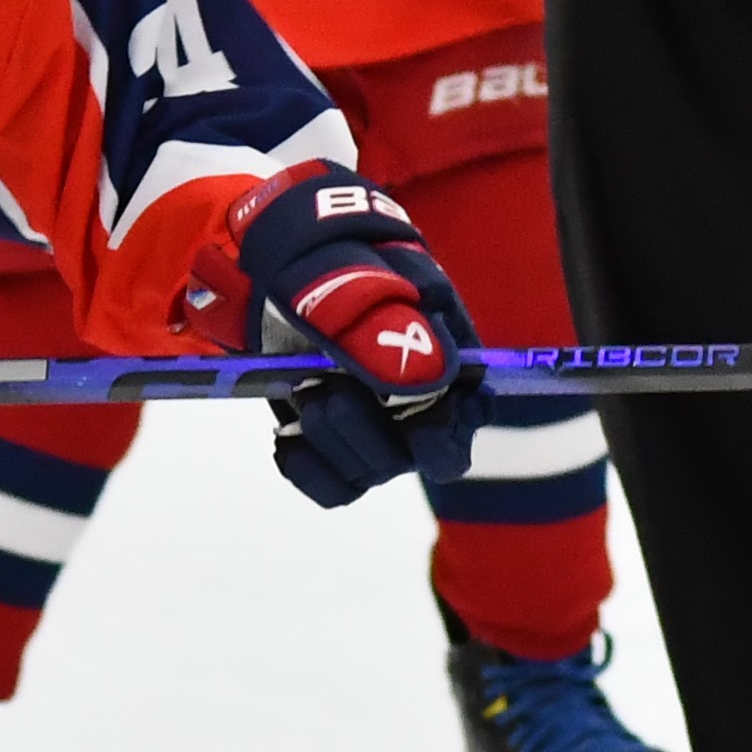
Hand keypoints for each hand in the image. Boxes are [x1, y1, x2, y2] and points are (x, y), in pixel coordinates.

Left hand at [227, 165, 489, 508]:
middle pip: (412, 459)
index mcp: (450, 362)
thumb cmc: (336, 263)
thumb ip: (387, 323)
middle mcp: (422, 409)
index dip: (442, 435)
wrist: (284, 268)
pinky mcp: (338, 448)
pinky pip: (333, 488)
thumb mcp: (352, 278)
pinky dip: (304, 466)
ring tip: (305, 385)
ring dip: (327, 435)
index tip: (413, 423)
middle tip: (325, 388)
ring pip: (367, 471)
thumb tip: (430, 374)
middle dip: (362, 428)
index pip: (467, 422)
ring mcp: (380, 432)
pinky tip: (287, 434)